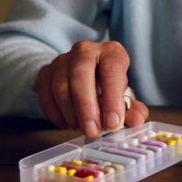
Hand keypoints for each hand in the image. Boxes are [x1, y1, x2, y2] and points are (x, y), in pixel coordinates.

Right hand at [33, 40, 148, 136]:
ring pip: (60, 86)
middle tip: (92, 131)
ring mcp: (62, 59)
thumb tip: (136, 120)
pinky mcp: (45, 72)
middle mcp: (85, 50)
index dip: (112, 98)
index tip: (113, 123)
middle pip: (81, 75)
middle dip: (86, 107)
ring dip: (70, 113)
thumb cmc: (108, 86)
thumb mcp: (124, 96)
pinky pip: (45, 94)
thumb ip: (133, 110)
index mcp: (111, 52)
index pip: (112, 70)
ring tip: (81, 128)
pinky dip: (55, 113)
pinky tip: (67, 123)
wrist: (83, 75)